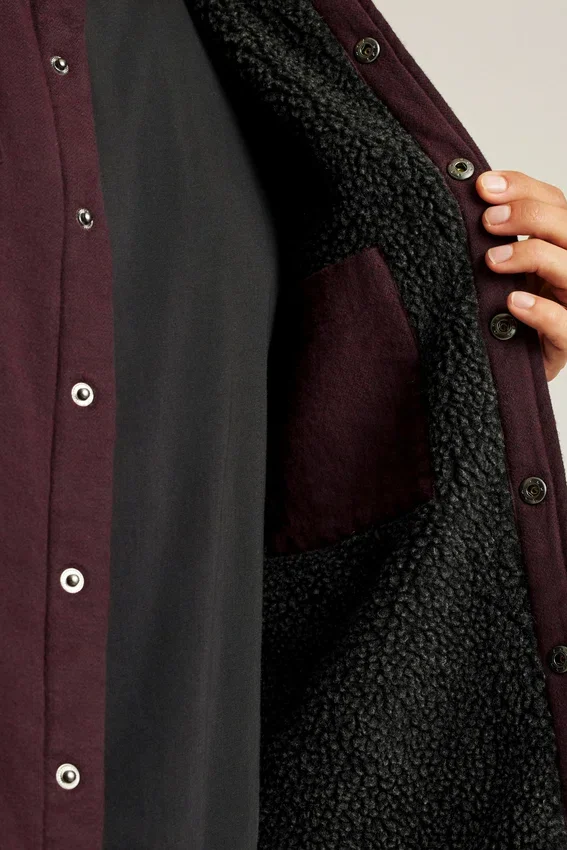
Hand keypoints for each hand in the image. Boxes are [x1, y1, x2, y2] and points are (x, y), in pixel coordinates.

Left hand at [476, 170, 566, 380]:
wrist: (497, 372)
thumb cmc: (499, 314)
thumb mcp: (496, 270)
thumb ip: (493, 237)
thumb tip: (469, 196)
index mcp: (558, 246)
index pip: (554, 202)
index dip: (522, 188)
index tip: (482, 187)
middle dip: (528, 216)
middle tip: (488, 221)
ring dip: (532, 255)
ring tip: (492, 260)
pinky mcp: (565, 343)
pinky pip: (564, 325)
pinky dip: (541, 310)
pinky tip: (512, 302)